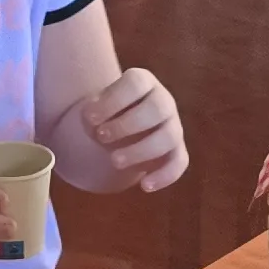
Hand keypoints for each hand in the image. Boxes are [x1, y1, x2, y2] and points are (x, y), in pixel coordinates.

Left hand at [74, 65, 186, 190]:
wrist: (118, 132)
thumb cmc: (104, 116)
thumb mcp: (94, 110)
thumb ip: (90, 114)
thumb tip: (89, 120)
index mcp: (142, 83)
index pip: (136, 83)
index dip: (113, 100)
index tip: (89, 117)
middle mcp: (162, 101)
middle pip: (157, 108)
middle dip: (128, 124)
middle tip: (101, 136)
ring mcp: (173, 126)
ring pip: (168, 137)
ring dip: (141, 150)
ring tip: (114, 161)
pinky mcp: (176, 151)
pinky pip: (179, 162)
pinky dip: (165, 175)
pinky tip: (144, 185)